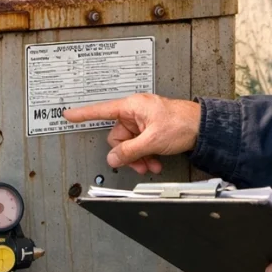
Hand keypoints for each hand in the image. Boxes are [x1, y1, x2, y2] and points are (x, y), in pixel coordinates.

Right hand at [62, 94, 200, 174]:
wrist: (203, 127)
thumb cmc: (182, 123)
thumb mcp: (152, 140)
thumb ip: (130, 151)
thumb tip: (113, 158)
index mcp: (132, 106)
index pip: (101, 110)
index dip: (83, 114)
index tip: (68, 114)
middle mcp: (135, 112)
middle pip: (118, 136)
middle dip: (128, 154)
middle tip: (139, 164)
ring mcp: (143, 121)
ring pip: (130, 144)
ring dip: (139, 157)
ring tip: (152, 165)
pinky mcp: (151, 129)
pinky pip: (140, 144)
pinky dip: (146, 155)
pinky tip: (156, 162)